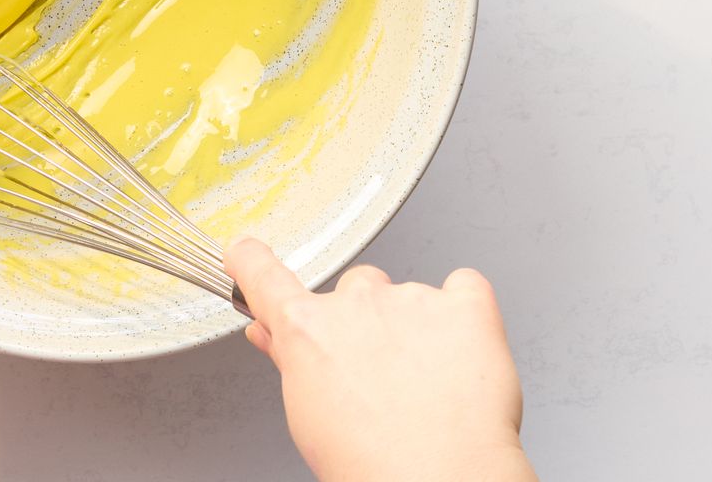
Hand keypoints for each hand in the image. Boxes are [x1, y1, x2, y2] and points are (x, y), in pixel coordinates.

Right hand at [226, 239, 536, 481]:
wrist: (435, 480)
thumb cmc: (370, 464)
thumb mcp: (308, 415)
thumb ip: (290, 360)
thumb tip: (272, 336)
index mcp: (307, 328)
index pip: (264, 276)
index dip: (251, 262)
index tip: (246, 253)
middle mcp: (356, 302)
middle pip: (355, 289)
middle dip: (365, 320)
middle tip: (380, 370)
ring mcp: (412, 299)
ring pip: (409, 295)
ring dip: (415, 324)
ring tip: (427, 382)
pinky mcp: (464, 307)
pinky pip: (465, 286)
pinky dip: (463, 308)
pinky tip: (460, 346)